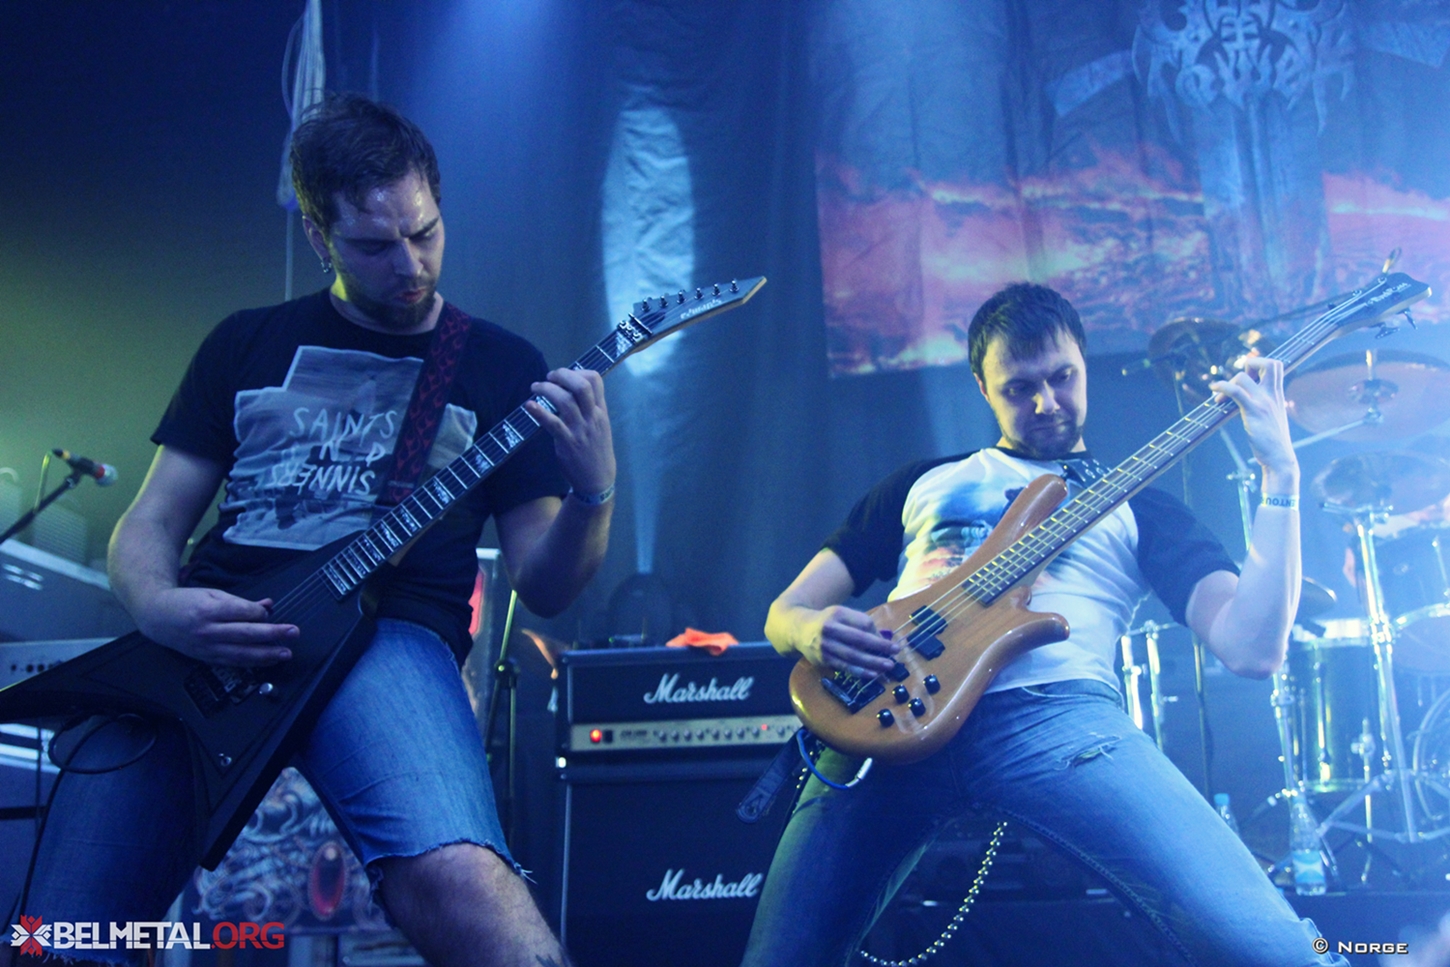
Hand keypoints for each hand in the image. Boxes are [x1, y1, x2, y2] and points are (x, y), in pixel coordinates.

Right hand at [136, 587, 297, 666]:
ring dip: (266, 654)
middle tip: (292, 633)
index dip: (260, 613)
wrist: (157, 617)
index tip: (271, 612)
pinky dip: (251, 662)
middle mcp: (208, 630)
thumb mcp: (212, 594)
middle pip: (245, 634)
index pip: (241, 612)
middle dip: (272, 634)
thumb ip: (241, 602)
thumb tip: (268, 606)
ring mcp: (207, 647)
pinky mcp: (206, 658)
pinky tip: (267, 661)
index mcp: (209, 610)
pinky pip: (232, 662)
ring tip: (285, 653)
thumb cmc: (187, 602)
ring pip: (240, 653)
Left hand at [525, 368, 616, 496]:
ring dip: (547, 390)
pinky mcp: (568, 443)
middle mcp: (593, 417)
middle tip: (549, 377)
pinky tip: (529, 405)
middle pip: (582, 386)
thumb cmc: (596, 450)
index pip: (596, 380)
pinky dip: (539, 412)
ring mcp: (580, 430)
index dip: (578, 371)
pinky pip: (553, 424)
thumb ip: (589, 408)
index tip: (564, 376)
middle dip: (562, 375)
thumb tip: (570, 389)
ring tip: (535, 387)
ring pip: (566, 401)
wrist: (597, 479)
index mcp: (601, 411)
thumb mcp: (600, 426)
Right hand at [798, 605, 899, 677]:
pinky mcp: (823, 660)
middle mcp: (830, 629)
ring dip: (872, 662)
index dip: (878, 633)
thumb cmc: (827, 621)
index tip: (890, 642)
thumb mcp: (841, 614)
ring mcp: (825, 646)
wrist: (798, 629)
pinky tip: (872, 674)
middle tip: (895, 652)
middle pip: (859, 639)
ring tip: (887, 666)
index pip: (863, 623)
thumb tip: (884, 637)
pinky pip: (845, 667)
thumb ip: (861, 623)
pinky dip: (860, 671)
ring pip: (853, 656)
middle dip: (879, 647)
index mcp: (837, 614)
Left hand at [1210, 356, 1298, 487]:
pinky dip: (1221, 387)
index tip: (1247, 374)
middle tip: (1238, 381)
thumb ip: (1262, 404)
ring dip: (1226, 384)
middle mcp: (1272, 395)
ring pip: (1243, 377)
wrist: (1279, 458)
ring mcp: (1264, 402)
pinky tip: (1215, 391)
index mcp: (1277, 395)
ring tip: (1218, 399)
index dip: (1260, 362)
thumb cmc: (1272, 441)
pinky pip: (1235, 391)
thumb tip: (1244, 397)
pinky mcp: (1253, 412)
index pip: (1276, 366)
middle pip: (1269, 363)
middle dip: (1250, 364)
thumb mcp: (1271, 417)